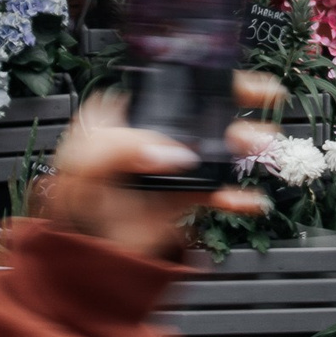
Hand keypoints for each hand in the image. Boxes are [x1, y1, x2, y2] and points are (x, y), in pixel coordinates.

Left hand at [43, 71, 281, 255]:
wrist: (84, 257)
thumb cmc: (73, 202)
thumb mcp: (83, 164)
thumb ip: (117, 148)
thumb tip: (166, 150)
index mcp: (127, 117)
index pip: (167, 90)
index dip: (200, 81)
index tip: (229, 78)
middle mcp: (155, 137)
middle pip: (204, 114)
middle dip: (238, 107)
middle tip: (261, 103)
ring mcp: (173, 167)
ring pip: (219, 149)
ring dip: (247, 146)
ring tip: (263, 147)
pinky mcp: (184, 197)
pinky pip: (220, 192)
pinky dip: (241, 197)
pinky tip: (251, 199)